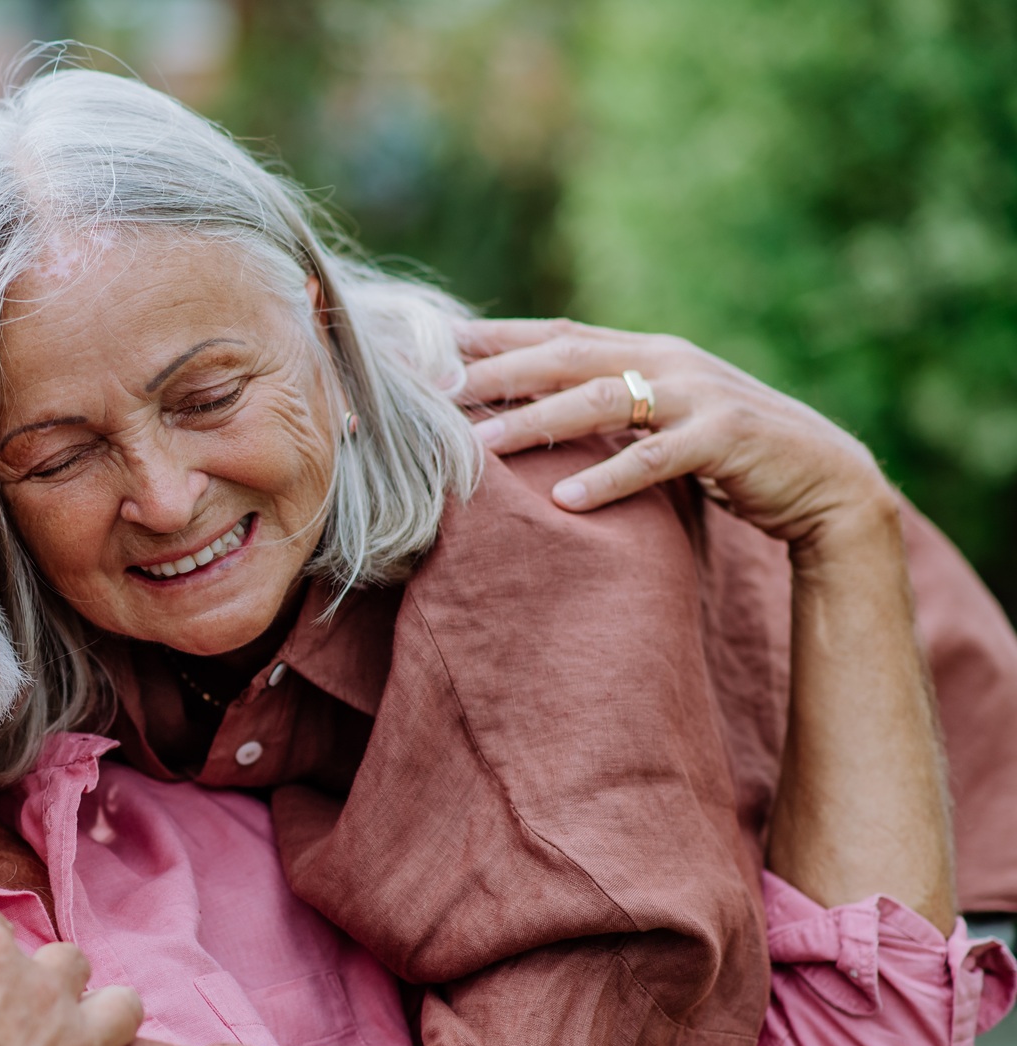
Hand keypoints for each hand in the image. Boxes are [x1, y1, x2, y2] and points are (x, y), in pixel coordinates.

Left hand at [458, 319, 895, 551]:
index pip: (556, 335)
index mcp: (646, 349)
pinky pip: (653, 458)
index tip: (431, 350)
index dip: (494, 339)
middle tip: (433, 394)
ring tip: (479, 447)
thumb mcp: (661, 416)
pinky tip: (563, 501)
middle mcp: (668, 359)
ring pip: (600, 400)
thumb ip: (609, 402)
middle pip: (565, 357)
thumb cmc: (727, 453)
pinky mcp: (724, 438)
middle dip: (496, 372)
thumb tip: (527, 408)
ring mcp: (698, 395)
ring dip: (534, 422)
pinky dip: (606, 479)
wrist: (823, 478)